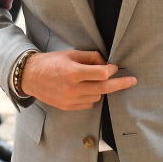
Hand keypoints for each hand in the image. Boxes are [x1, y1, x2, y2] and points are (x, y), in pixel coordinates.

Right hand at [20, 50, 135, 109]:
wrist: (30, 76)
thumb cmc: (51, 62)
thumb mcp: (70, 54)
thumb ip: (90, 58)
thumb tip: (106, 64)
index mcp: (73, 72)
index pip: (102, 74)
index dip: (111, 70)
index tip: (114, 67)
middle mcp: (72, 88)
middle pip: (104, 89)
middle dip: (120, 84)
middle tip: (132, 81)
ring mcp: (70, 100)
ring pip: (97, 96)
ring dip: (101, 89)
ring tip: (92, 81)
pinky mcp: (68, 107)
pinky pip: (89, 104)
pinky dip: (91, 96)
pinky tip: (84, 89)